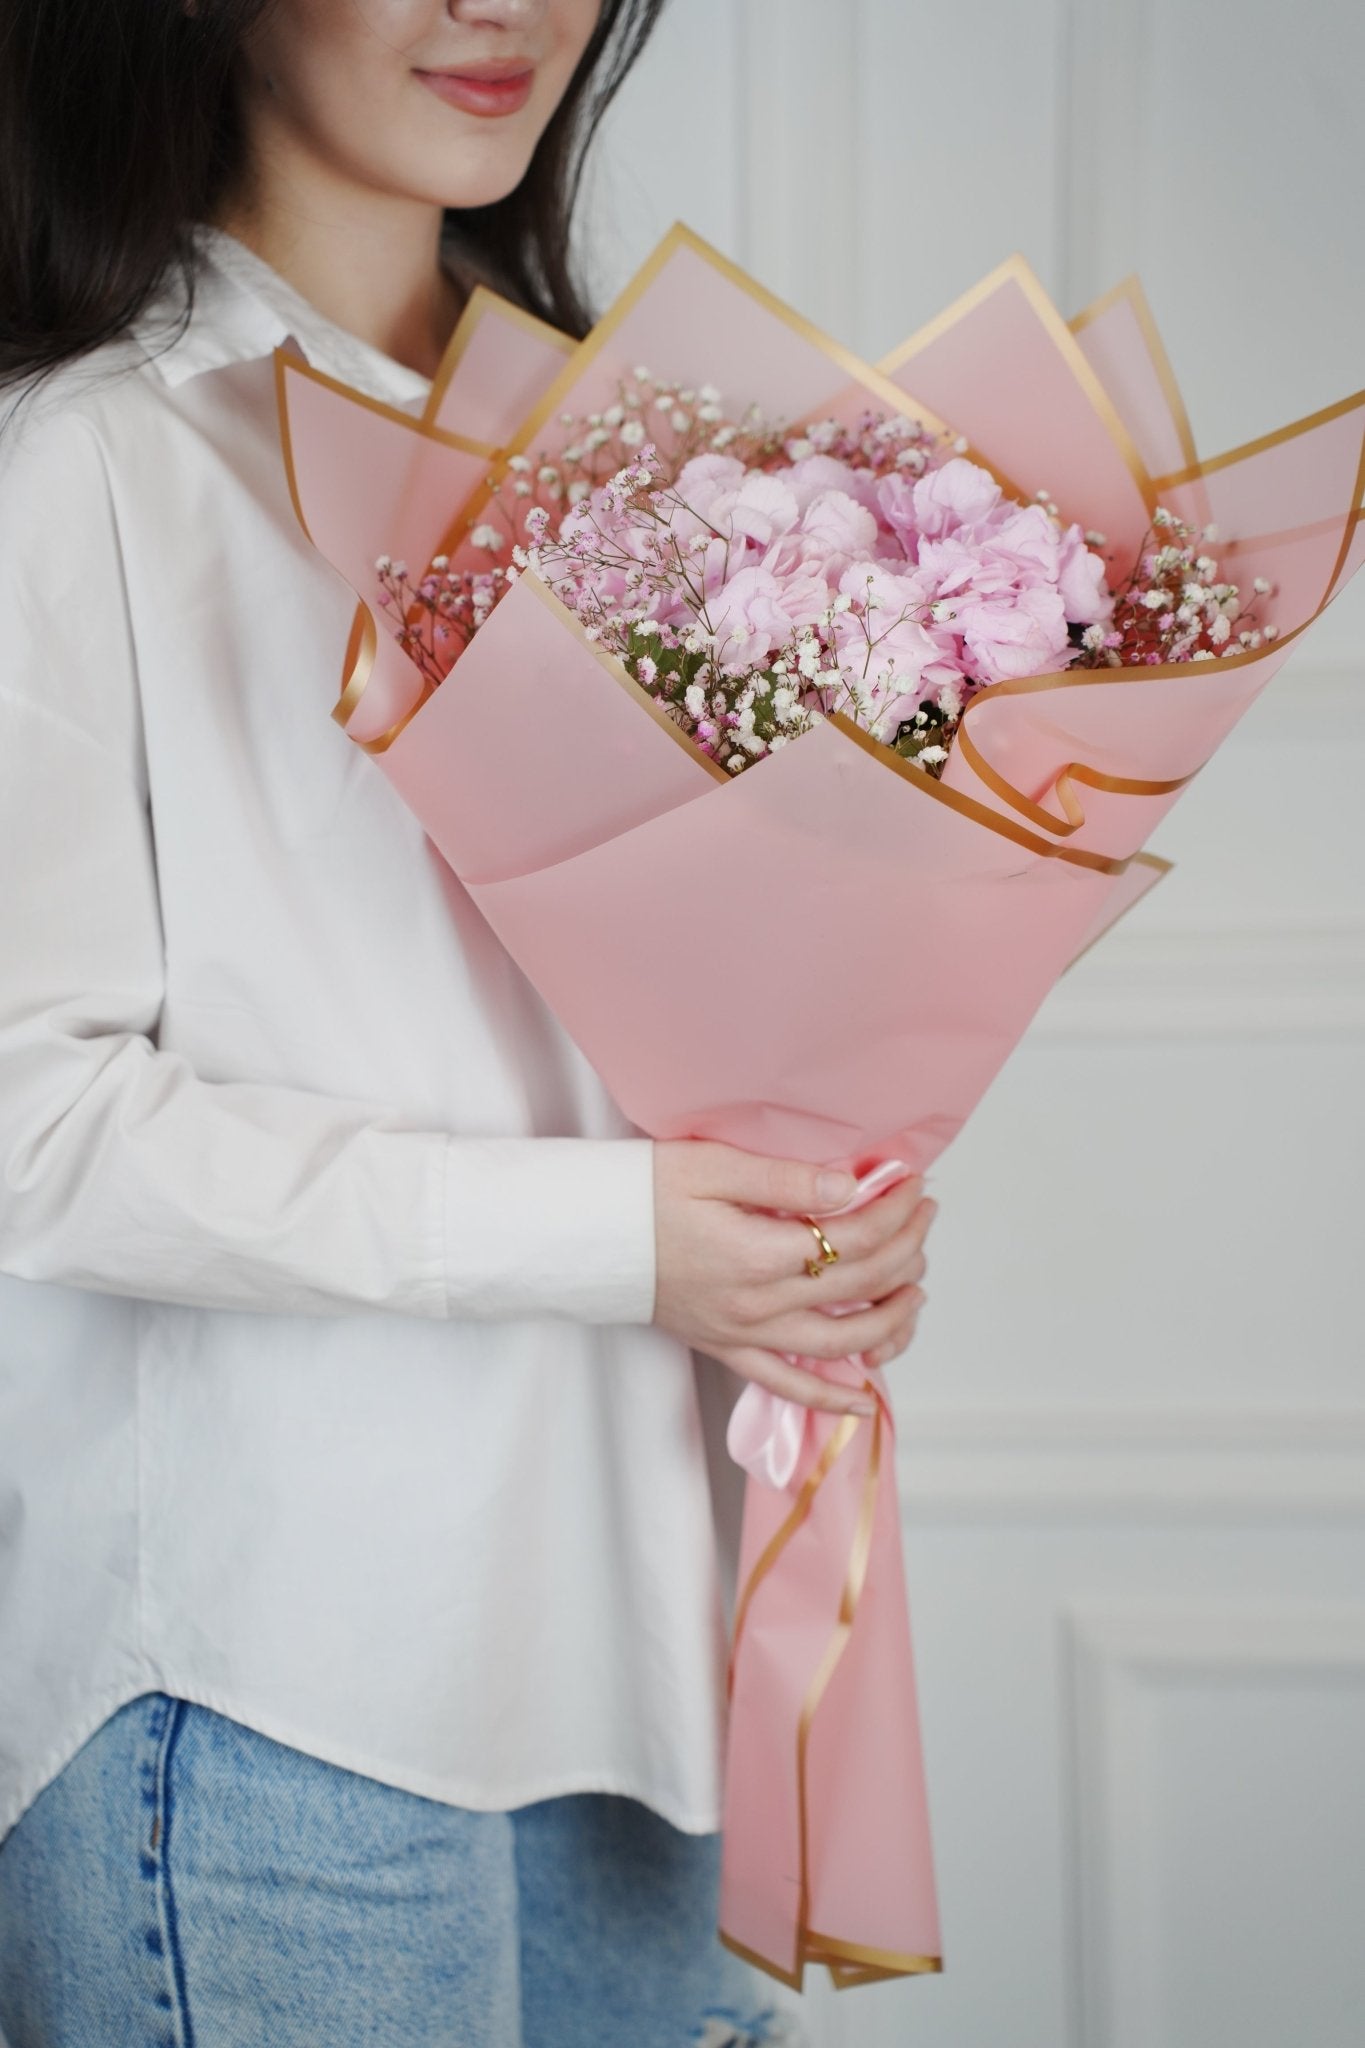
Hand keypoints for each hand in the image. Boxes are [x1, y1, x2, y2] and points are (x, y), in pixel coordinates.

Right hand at [652, 1140, 936, 1415]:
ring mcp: (745, 1334)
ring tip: (917, 1289)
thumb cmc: (642, 1193)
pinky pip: (787, 1387)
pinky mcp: (727, 1350)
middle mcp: (759, 1303)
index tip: (914, 1186)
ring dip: (891, 1320)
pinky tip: (864, 1402)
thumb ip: (784, 1180)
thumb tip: (848, 1189)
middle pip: (859, 1284)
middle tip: (924, 1218)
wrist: (587, 1237)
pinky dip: (830, 1401)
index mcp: (759, 1253)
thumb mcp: (711, 1166)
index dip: (895, 1212)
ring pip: (841, 1343)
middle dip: (905, 1249)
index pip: (855, 1236)